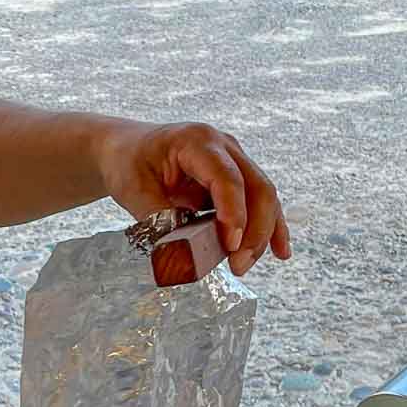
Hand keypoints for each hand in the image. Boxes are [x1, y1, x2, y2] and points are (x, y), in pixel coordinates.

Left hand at [94, 121, 290, 276]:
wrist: (125, 148)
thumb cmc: (127, 163)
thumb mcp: (132, 189)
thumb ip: (157, 218)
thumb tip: (181, 252)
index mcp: (196, 141)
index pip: (226, 177)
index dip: (234, 212)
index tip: (231, 245)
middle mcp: (224, 146)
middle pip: (257, 187)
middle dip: (255, 229)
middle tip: (239, 265)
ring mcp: (234, 160)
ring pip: (264, 196)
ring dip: (261, 233)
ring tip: (243, 265)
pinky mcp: (237, 177)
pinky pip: (259, 202)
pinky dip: (270, 227)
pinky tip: (280, 252)